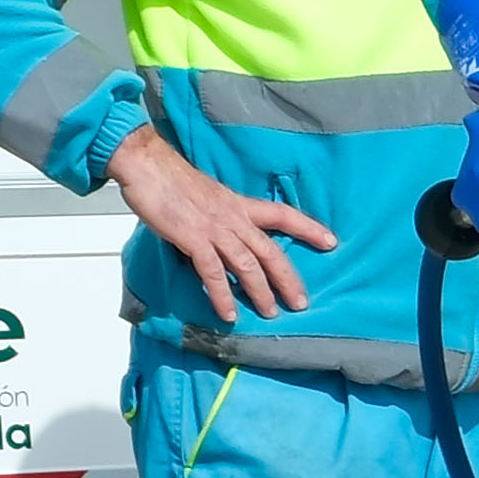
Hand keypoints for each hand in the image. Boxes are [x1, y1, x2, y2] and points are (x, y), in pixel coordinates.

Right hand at [108, 144, 338, 322]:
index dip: (308, 228)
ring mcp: (215, 229)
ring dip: (261, 291)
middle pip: (270, 250)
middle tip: (302, 303)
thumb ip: (220, 216)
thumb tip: (224, 237)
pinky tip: (228, 313)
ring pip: (248, 265)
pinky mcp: (193, 238)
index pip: (283, 215)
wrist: (147, 164)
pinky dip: (222, 295)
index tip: (331, 242)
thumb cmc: (171, 179)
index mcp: (239, 204)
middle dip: (288, 278)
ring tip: (271, 313)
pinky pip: (213, 272)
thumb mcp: (207, 196)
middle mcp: (233, 217)